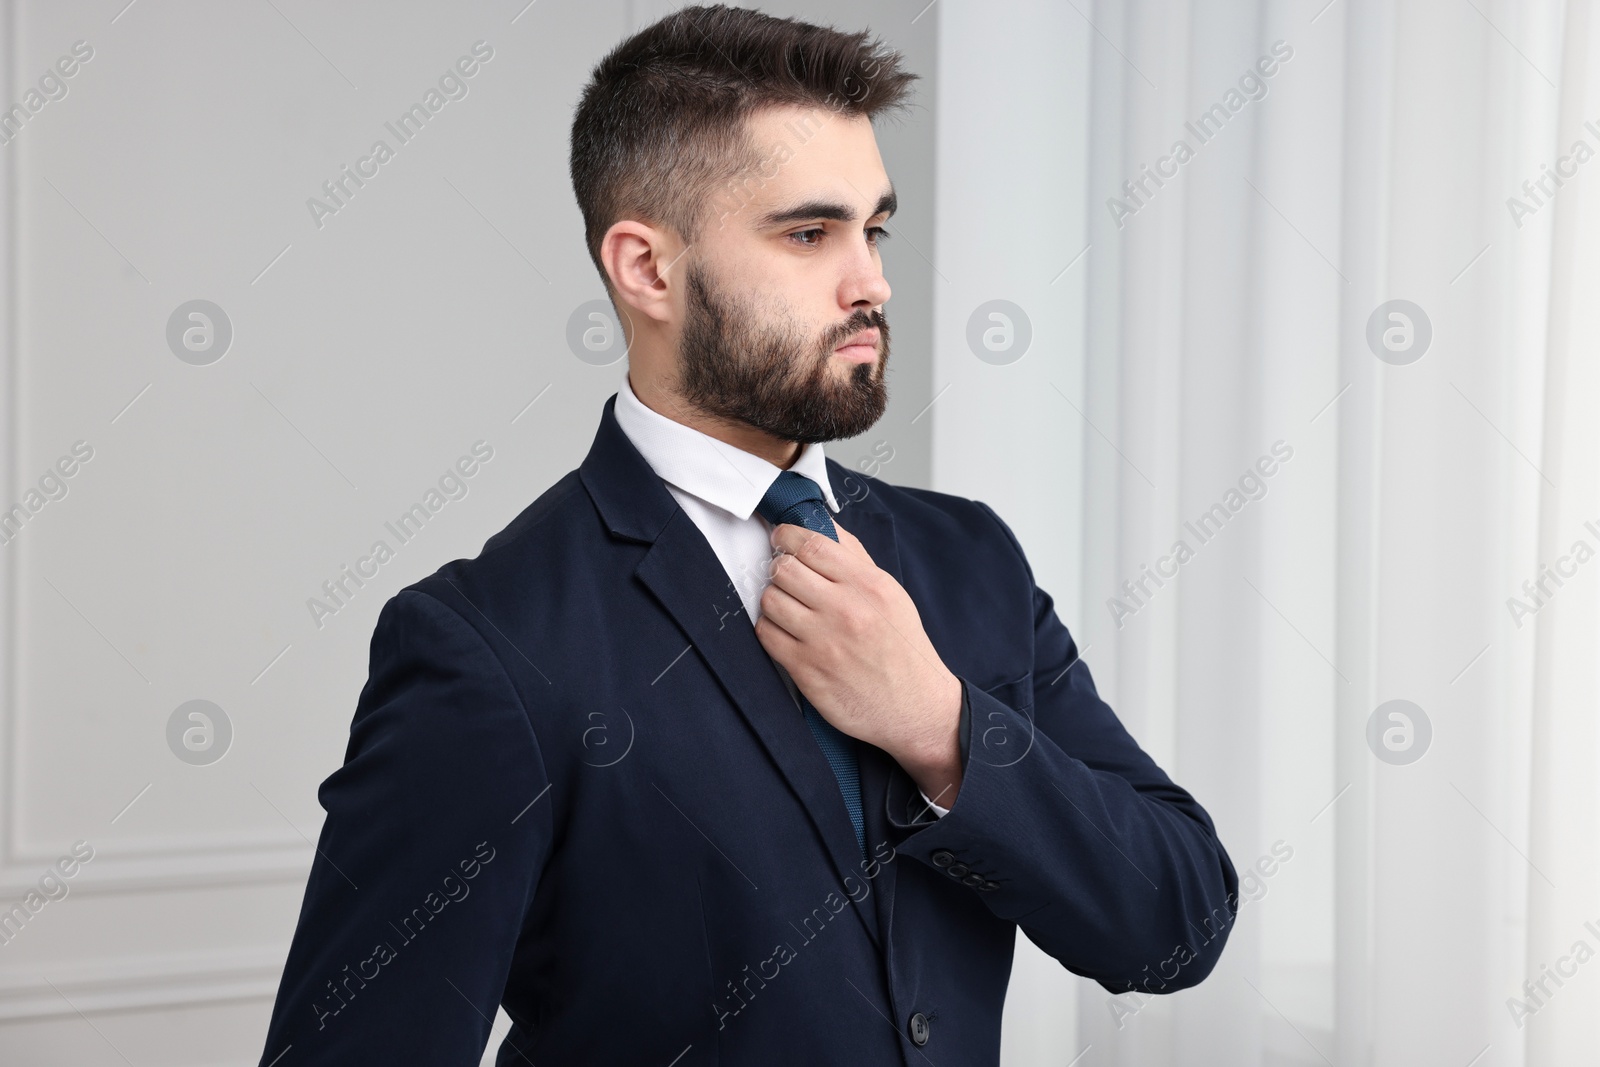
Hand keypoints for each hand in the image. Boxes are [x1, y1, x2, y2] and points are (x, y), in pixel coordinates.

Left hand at [755, 517, 963, 803]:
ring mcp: (823, 643)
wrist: (914, 706)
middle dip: (779, 568)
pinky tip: (784, 630)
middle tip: (786, 576)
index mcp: (869, 586)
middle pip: (785, 570)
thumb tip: (819, 524)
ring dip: (773, 599)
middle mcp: (846, 611)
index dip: (788, 537)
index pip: (812, 545)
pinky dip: (769, 628)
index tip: (782, 538)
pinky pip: (766, 635)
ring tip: (788, 606)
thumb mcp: (889, 593)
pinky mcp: (806, 671)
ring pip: (770, 600)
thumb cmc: (901, 647)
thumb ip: (854, 557)